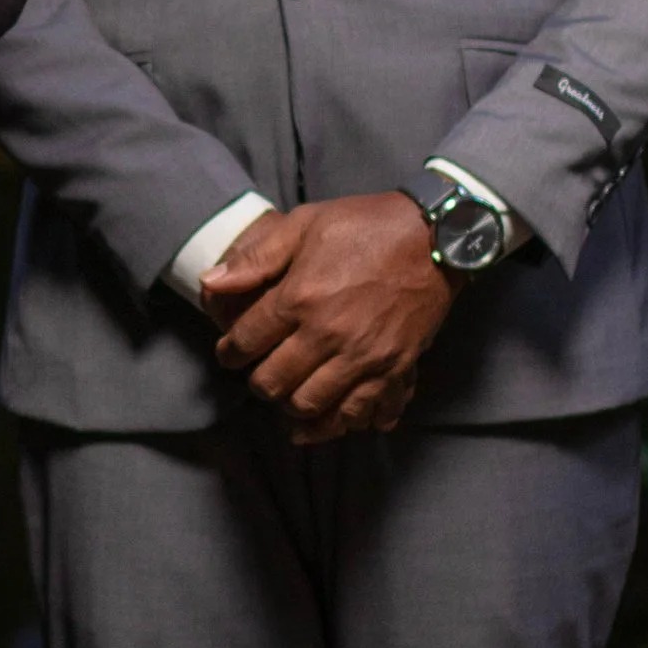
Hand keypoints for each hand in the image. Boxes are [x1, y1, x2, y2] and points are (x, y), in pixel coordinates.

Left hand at [201, 192, 448, 443]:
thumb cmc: (367, 226)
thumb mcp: (304, 224)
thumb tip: (210, 283)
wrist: (437, 237)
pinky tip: (326, 421)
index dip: (229, 352)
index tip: (230, 353)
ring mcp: (363, 357)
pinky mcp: (394, 369)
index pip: (246, 343)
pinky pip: (360, 413)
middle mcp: (328, 335)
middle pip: (273, 384)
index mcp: (300, 299)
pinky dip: (339, 423)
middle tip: (260, 374)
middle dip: (258, 383)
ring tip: (289, 395)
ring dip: (292, 406)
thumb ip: (256, 258)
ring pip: (311, 406)